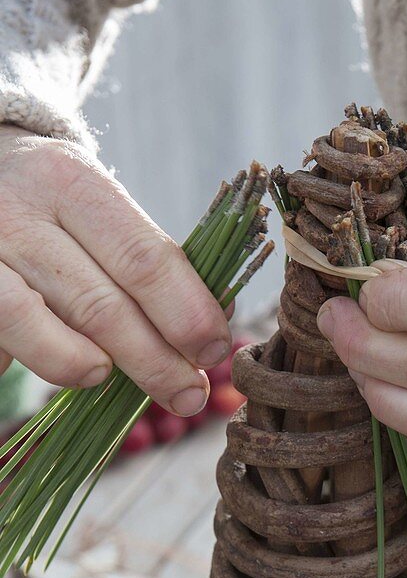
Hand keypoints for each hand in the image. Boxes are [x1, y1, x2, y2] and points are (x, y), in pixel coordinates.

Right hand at [0, 126, 232, 413]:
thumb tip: (215, 328)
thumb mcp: (100, 210)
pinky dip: (32, 358)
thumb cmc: (54, 208)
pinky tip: (57, 366)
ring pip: (30, 322)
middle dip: (153, 361)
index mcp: (72, 182)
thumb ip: (149, 262)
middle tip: (188, 395)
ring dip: (81, 364)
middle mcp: (19, 212)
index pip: (143, 258)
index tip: (215, 350)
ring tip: (106, 378)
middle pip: (99, 303)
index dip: (186, 313)